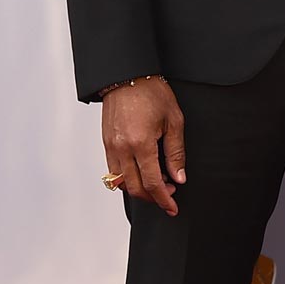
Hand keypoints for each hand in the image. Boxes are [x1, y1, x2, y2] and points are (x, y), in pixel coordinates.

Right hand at [102, 77, 186, 214]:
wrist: (127, 75)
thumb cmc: (151, 93)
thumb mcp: (174, 121)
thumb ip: (176, 152)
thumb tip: (179, 177)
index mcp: (141, 144)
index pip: (152, 183)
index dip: (164, 200)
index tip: (172, 208)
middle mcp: (122, 149)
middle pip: (135, 189)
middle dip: (153, 197)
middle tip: (169, 193)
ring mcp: (111, 147)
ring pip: (122, 183)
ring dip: (140, 189)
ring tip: (158, 181)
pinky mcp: (106, 144)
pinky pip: (114, 171)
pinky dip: (128, 178)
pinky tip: (143, 170)